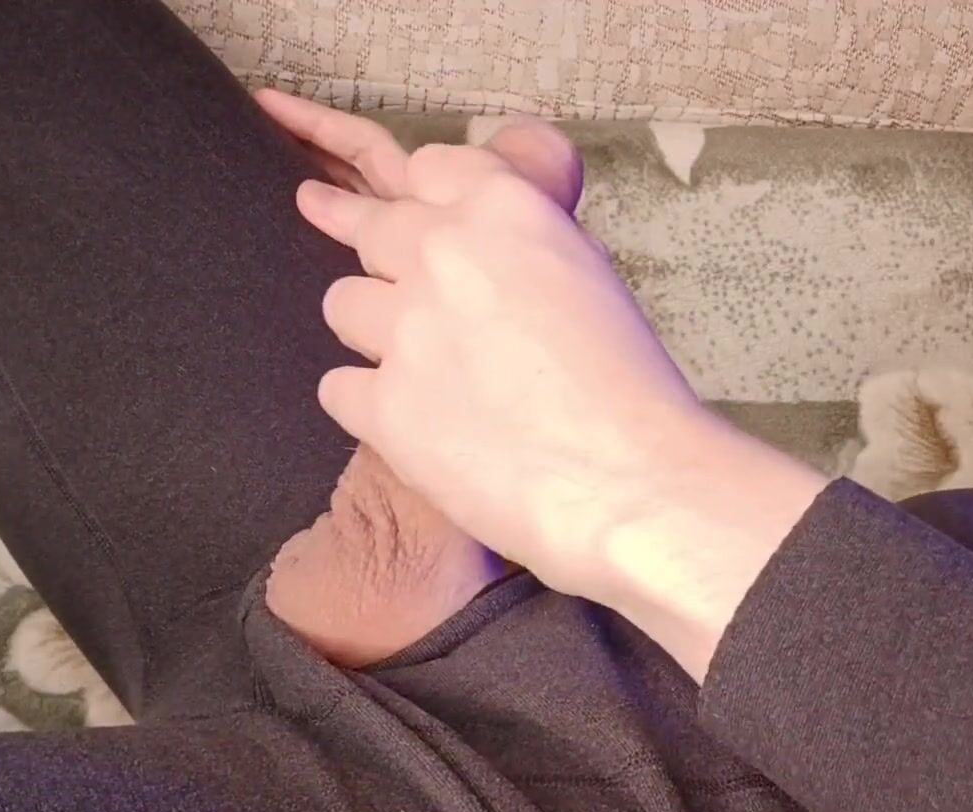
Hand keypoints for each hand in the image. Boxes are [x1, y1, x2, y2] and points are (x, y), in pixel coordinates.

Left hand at [257, 90, 826, 677]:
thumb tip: (488, 253)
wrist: (632, 482)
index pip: (429, 169)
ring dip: (375, 333)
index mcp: (505, 209)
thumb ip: (523, 248)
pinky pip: (340, 388)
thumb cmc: (631, 392)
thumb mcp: (589, 277)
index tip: (408, 209)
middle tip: (371, 264)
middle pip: (371, 230)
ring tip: (422, 372)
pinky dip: (371, 407)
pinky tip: (414, 427)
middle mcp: (444, 254)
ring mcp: (405, 329)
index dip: (420, 196)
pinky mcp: (382, 404)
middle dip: (377, 252)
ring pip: (343, 305)